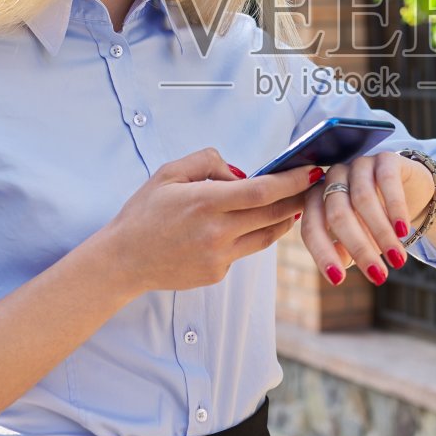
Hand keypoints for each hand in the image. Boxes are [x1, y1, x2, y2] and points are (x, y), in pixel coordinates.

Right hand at [98, 148, 320, 293]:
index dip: (293, 181)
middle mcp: (216, 232)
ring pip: (267, 237)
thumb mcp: (169, 173)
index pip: (263, 191)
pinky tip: (245, 226)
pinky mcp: (217, 273)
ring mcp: (219, 257)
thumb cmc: (144, 211)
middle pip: (274, 215)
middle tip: (313, 186)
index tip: (312, 171)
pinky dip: (250, 236)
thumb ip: (207, 161)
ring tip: (291, 205)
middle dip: (298, 199)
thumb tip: (241, 173)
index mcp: (205, 202)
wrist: (123, 259)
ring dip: (284, 219)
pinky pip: (244, 251)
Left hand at [296, 151, 434, 286]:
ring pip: (363, 199)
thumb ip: (342, 251)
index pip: (311, 226)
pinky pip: (387, 182)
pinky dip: (395, 209)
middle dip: (359, 248)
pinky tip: (403, 231)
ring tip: (397, 260)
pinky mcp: (385, 158)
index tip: (338, 281)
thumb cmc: (375, 220)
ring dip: (381, 234)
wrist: (411, 192)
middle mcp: (333, 177)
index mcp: (317, 197)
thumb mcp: (357, 239)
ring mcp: (358, 165)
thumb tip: (335, 270)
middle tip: (379, 276)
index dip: (323, 254)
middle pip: (337, 214)